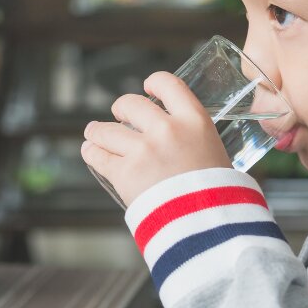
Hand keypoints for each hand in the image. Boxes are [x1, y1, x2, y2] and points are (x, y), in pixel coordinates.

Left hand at [81, 71, 231, 206]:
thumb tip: (175, 136)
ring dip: (96, 131)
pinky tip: (90, 150)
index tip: (147, 88)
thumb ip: (192, 138)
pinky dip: (91, 152)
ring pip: (106, 130)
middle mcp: (167, 129)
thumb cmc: (217, 194)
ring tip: (93, 134)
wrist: (209, 225)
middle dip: (121, 108)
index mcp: (194, 120)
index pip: (168, 83)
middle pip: (131, 104)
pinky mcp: (125, 173)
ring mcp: (144, 150)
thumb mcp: (214, 152)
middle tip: (119, 115)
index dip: (154, 82)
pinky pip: (98, 155)